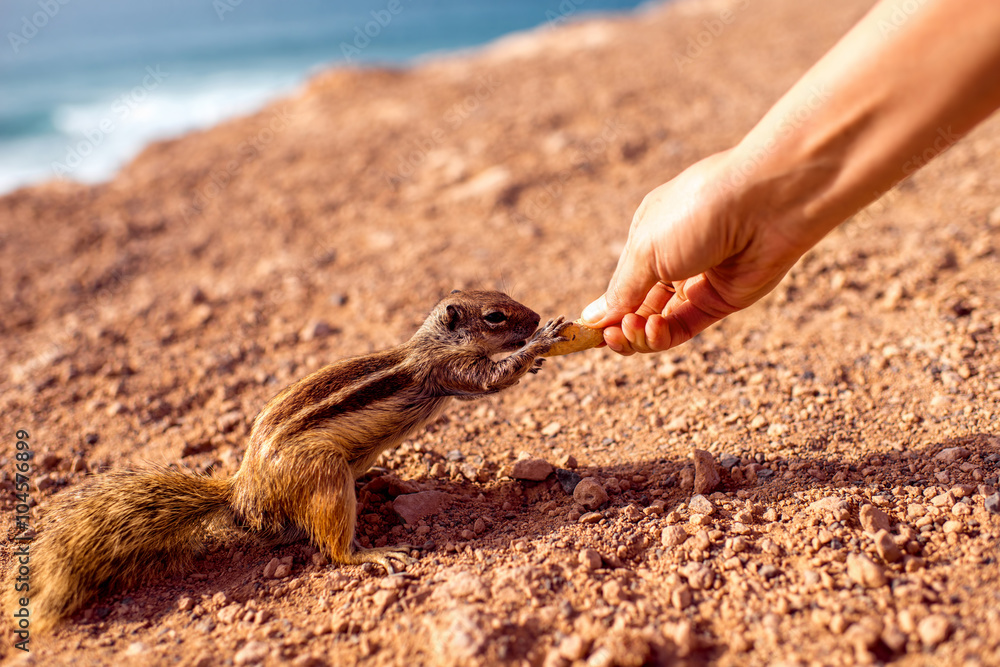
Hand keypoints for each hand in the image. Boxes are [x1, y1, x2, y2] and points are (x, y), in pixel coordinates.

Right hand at [581, 150, 810, 354]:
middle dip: (619, 326)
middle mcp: (672, 259)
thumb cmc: (698, 212)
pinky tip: (650, 330)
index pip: (621, 283)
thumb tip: (591, 318)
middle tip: (608, 337)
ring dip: (638, 334)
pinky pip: (683, 327)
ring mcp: (697, 282)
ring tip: (629, 331)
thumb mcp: (646, 250)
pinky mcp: (721, 302)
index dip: (604, 309)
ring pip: (658, 323)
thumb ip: (621, 290)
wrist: (766, 204)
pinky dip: (661, 336)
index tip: (583, 332)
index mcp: (648, 236)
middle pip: (637, 307)